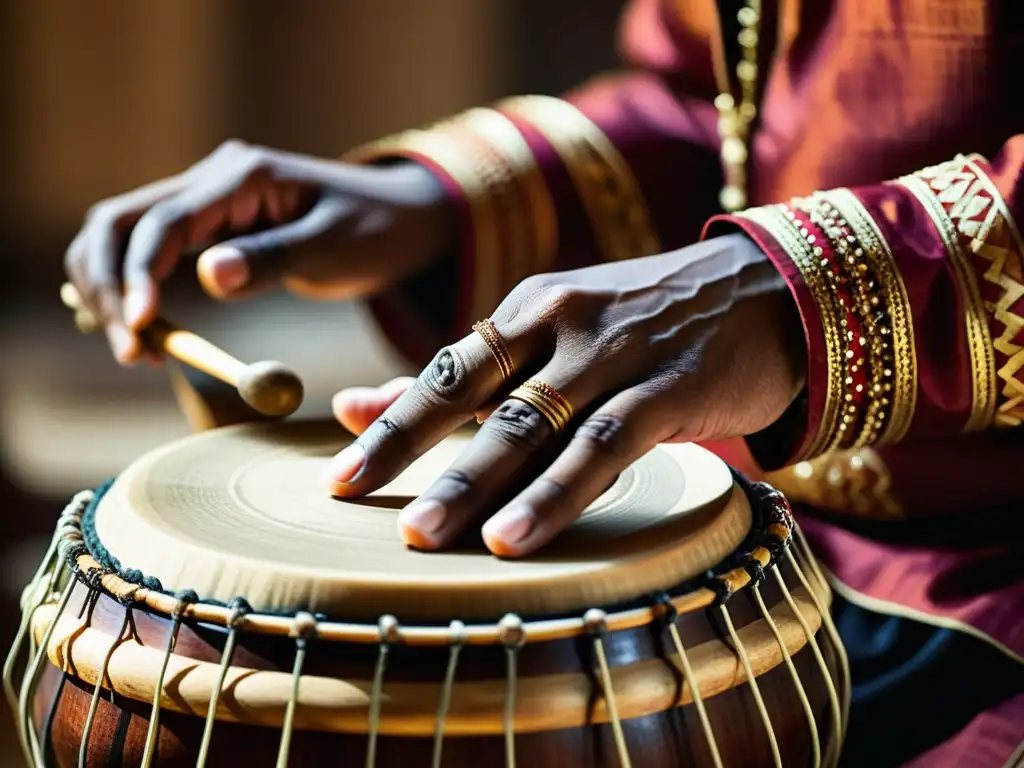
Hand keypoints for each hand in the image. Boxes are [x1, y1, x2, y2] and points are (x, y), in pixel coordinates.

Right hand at [64, 140, 453, 362]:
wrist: (400, 218)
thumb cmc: (377, 228)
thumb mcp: (334, 246)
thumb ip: (274, 258)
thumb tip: (209, 275)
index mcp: (242, 176)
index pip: (162, 221)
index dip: (137, 275)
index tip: (139, 329)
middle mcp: (212, 180)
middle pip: (118, 222)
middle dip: (109, 286)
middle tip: (129, 351)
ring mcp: (205, 200)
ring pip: (122, 236)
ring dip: (110, 289)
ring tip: (136, 350)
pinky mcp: (207, 226)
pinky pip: (147, 251)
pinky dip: (131, 289)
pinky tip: (144, 332)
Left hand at [327, 233, 805, 556]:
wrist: (768, 290)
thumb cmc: (650, 321)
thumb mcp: (558, 328)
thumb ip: (469, 371)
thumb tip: (359, 405)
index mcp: (530, 308)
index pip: (445, 366)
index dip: (390, 417)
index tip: (338, 472)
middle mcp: (562, 323)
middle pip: (471, 389)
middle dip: (408, 445)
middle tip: (352, 498)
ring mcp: (615, 355)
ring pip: (529, 423)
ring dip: (471, 480)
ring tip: (421, 535)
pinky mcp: (667, 391)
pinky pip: (601, 448)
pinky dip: (554, 494)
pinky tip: (515, 537)